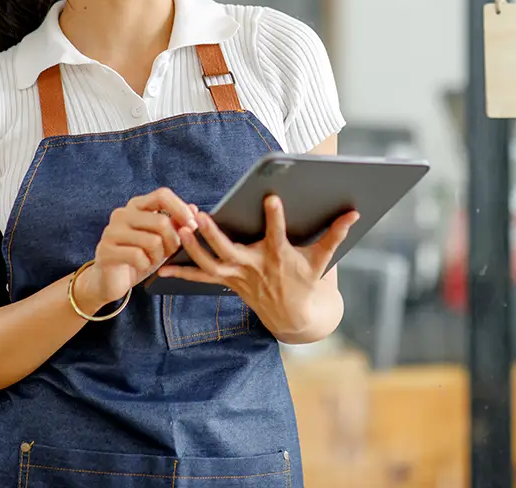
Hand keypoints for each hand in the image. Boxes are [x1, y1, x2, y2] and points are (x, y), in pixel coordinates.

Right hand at [73, 188, 196, 311]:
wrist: (111, 280)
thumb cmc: (140, 256)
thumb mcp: (162, 239)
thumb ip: (175, 223)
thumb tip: (194, 208)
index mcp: (136, 206)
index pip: (162, 195)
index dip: (181, 209)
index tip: (192, 225)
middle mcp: (121, 214)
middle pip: (161, 221)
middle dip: (173, 241)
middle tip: (170, 252)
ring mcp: (111, 231)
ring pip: (152, 241)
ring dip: (159, 256)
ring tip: (152, 260)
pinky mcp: (106, 250)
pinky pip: (138, 256)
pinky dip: (146, 265)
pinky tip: (141, 266)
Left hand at [157, 195, 358, 337]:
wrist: (294, 316)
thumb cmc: (307, 281)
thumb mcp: (323, 260)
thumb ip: (336, 234)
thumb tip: (355, 212)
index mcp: (279, 257)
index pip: (278, 235)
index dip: (275, 217)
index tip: (271, 198)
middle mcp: (255, 267)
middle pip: (230, 251)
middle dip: (214, 234)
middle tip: (199, 216)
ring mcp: (238, 276)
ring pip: (210, 264)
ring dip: (193, 248)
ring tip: (179, 228)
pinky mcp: (227, 282)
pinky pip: (201, 278)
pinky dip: (181, 273)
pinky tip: (160, 268)